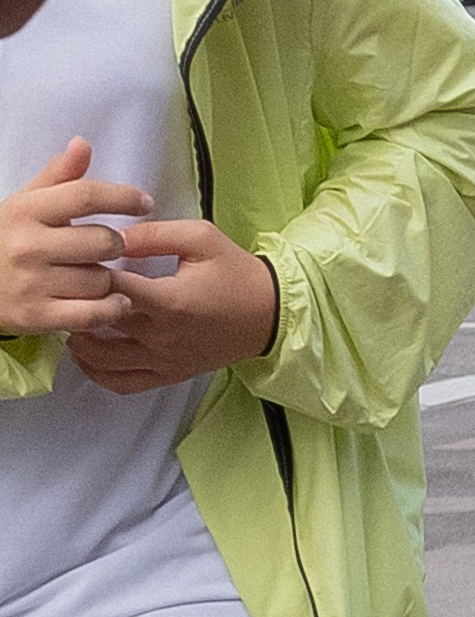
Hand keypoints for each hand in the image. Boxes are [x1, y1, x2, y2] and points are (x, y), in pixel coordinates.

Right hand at [0, 137, 151, 337]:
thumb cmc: (4, 241)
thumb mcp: (23, 203)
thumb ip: (56, 177)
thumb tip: (83, 144)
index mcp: (25, 210)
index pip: (86, 195)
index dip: (123, 197)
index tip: (145, 202)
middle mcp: (27, 245)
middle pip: (103, 241)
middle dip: (115, 244)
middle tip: (109, 248)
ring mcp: (31, 283)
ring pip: (101, 279)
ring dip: (108, 279)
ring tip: (96, 276)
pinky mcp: (36, 316)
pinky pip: (92, 313)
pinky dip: (111, 309)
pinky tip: (115, 303)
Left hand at [66, 218, 278, 392]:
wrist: (268, 314)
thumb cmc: (236, 273)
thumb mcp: (201, 238)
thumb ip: (154, 234)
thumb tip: (114, 235)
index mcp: (170, 300)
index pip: (111, 286)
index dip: (88, 270)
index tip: (78, 257)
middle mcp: (163, 336)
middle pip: (100, 321)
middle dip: (76, 301)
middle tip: (63, 284)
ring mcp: (164, 359)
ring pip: (102, 358)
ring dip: (78, 338)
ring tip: (69, 315)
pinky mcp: (168, 374)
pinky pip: (122, 383)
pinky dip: (96, 371)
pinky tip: (86, 353)